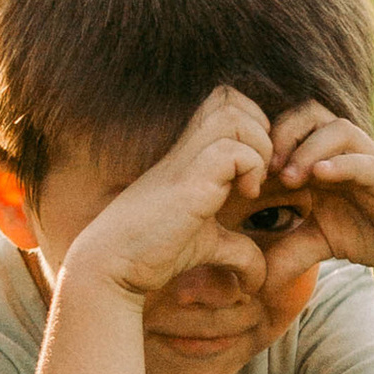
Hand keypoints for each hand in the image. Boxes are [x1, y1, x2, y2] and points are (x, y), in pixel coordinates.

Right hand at [62, 87, 277, 306]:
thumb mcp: (207, 244)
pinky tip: (243, 196)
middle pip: (229, 95)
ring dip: (257, 145)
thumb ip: (236, 249)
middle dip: (259, 126)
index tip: (257, 169)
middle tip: (260, 170)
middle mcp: (187, 148)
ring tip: (251, 184)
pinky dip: (250, 168)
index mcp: (191, 153)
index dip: (253, 124)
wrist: (113, 265)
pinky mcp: (187, 183)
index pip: (225, 102)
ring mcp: (185, 161)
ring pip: (233, 114)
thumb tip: (259, 278)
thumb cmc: (153, 253)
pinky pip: (231, 151)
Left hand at [266, 108, 373, 285]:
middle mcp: (344, 153)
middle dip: (281, 133)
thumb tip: (250, 279)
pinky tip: (321, 176)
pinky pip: (369, 163)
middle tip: (263, 170)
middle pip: (309, 112)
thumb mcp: (319, 242)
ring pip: (339, 129)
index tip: (241, 174)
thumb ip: (286, 251)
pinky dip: (344, 165)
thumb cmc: (371, 233)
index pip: (287, 126)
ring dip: (308, 148)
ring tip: (290, 178)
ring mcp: (370, 164)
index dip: (260, 142)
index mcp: (322, 158)